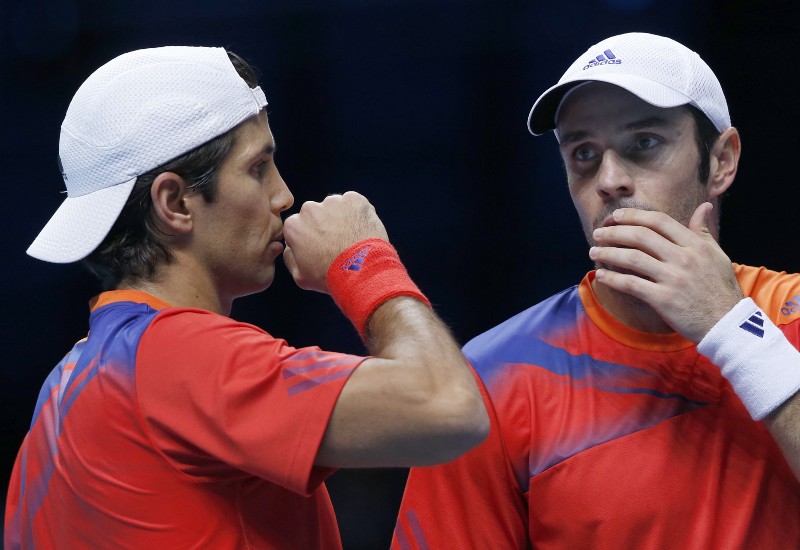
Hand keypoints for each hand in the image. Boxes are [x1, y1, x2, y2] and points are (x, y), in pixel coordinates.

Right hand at [283, 191, 388, 292]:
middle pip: (316, 214)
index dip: (311, 237)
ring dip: (342, 218)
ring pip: (336, 207)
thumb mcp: (300, 277)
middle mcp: (310, 209)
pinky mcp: (354, 200)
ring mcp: (333, 202)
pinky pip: (355, 204)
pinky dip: (359, 213)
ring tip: (352, 239)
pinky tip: (362, 231)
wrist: (361, 271)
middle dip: (325, 225)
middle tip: (337, 243)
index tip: (321, 247)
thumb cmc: (331, 276)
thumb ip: (290, 258)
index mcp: (294, 226)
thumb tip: (290, 248)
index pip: (299, 226)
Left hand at [588, 203, 743, 342]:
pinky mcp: (663, 299)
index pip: (659, 221)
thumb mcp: (717, 255)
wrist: (727, 323)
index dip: (633, 216)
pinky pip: (631, 284)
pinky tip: (601, 275)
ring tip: (593, 251)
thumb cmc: (720, 288)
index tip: (615, 216)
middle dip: (614, 232)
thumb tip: (703, 206)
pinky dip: (612, 278)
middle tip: (598, 233)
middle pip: (641, 236)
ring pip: (632, 258)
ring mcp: (673, 279)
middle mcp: (684, 258)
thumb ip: (703, 231)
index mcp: (695, 244)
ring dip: (608, 253)